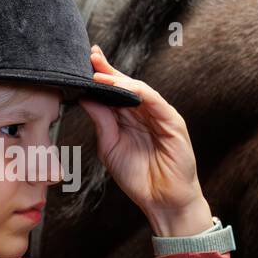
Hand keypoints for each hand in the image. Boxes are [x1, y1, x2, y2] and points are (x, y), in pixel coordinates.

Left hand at [77, 46, 212, 236]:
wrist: (162, 201)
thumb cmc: (138, 178)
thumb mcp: (110, 146)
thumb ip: (101, 121)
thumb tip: (86, 97)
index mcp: (130, 118)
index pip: (114, 92)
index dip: (101, 77)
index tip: (84, 63)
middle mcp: (145, 113)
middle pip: (126, 85)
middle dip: (108, 70)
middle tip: (91, 56)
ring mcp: (160, 116)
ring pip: (139, 90)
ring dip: (120, 80)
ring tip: (100, 74)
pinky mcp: (173, 123)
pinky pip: (155, 102)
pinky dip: (139, 92)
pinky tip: (124, 86)